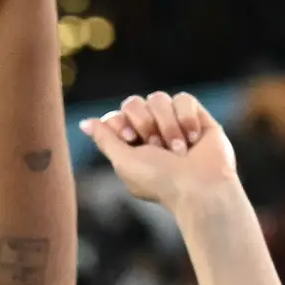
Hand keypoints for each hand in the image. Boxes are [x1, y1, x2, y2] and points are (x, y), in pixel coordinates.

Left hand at [79, 91, 239, 207]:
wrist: (201, 186)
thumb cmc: (160, 180)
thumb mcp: (123, 162)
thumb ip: (104, 140)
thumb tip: (84, 122)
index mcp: (129, 145)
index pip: (115, 116)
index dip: (120, 122)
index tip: (131, 139)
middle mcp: (150, 132)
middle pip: (134, 102)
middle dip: (144, 123)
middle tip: (157, 146)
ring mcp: (173, 123)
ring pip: (159, 98)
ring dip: (167, 125)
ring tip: (179, 149)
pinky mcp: (197, 116)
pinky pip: (184, 98)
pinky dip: (187, 118)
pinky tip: (193, 139)